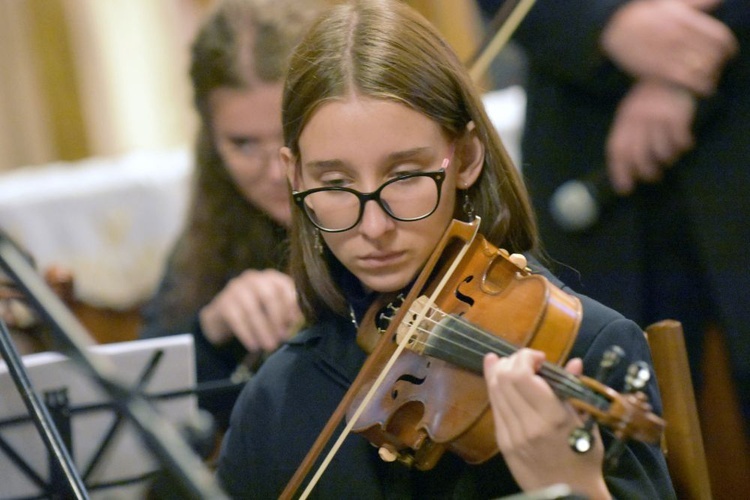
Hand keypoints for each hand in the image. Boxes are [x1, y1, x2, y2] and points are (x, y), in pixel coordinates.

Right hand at [199, 269, 301, 351]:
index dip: (291, 304)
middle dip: (277, 319)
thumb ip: (286, 313)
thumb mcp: (272, 310)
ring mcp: (236, 288)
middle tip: (282, 337)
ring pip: (252, 309)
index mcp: (270, 277)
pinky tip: (254, 346)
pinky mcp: (223, 303)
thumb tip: (296, 321)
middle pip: (269, 295)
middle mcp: (253, 278)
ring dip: (263, 330)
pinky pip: (237, 319)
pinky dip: (247, 334)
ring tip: (269, 346)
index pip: (285, 285)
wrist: (222, 317)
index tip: (294, 323)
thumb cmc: (256, 313)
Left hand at [483, 349, 608, 498]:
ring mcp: (511, 435)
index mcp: (552, 417)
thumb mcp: (586, 422)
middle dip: (513, 361)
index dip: (526, 357)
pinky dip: (495, 389)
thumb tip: (573, 362)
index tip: (540, 357)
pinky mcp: (502, 442)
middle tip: (526, 361)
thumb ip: (574, 388)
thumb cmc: (583, 456)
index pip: (522, 374)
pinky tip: (499, 379)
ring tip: (512, 365)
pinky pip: (494, 407)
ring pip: (494, 391)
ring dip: (500, 372)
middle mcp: (528, 425)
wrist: (569, 493)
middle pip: (504, 379)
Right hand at [601, 0, 737, 95]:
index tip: (729, 54)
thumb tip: (719, 1)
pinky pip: (687, 81)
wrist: (614, 30)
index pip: (719, 37)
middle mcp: (679, 36)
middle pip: (713, 55)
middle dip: (718, 64)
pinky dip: (699, 86)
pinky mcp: (658, 69)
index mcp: (685, 20)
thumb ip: (695, 3)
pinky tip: (701, 89)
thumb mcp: (668, 4)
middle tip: (716, 69)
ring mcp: (668, 53)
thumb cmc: (642, 16)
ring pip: (703, 69)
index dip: (729, 48)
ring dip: (710, 77)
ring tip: (709, 81)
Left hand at [606, 80, 696, 193]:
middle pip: (638, 154)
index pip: (617, 149)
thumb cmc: (650, 98)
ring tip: (669, 156)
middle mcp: (638, 118)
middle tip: (652, 176)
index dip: (619, 171)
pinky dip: (683, 145)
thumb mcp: (632, 112)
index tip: (625, 188)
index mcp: (624, 118)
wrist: (673, 71)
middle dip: (645, 171)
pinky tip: (684, 143)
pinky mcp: (678, 113)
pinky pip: (680, 139)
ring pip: (660, 150)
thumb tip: (626, 169)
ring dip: (666, 158)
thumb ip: (627, 135)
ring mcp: (658, 115)